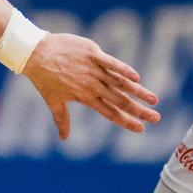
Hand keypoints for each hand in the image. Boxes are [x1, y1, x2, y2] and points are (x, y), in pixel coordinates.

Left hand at [23, 33, 160, 139]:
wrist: (36, 53)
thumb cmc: (44, 78)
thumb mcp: (53, 101)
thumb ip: (62, 119)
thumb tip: (63, 138)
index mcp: (85, 98)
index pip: (110, 113)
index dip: (126, 121)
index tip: (141, 129)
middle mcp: (92, 85)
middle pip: (120, 101)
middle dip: (140, 111)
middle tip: (156, 118)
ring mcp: (94, 69)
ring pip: (120, 83)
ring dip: (139, 92)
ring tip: (154, 100)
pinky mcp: (93, 53)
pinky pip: (112, 63)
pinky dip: (124, 70)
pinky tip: (137, 78)